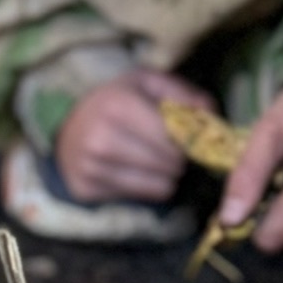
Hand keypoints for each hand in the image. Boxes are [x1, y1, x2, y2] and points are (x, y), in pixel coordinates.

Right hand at [50, 68, 213, 203]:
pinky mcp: (86, 191)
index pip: (175, 137)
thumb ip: (184, 94)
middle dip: (179, 158)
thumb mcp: (147, 83)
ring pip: (161, 186)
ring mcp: (91, 168)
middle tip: (172, 150)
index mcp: (117, 105)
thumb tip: (214, 117)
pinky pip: (142, 198)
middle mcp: (101, 139)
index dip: (188, 139)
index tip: (188, 137)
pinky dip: (147, 187)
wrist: (69, 127)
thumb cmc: (116, 101)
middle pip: (171, 164)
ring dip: (167, 176)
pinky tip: (137, 171)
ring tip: (157, 160)